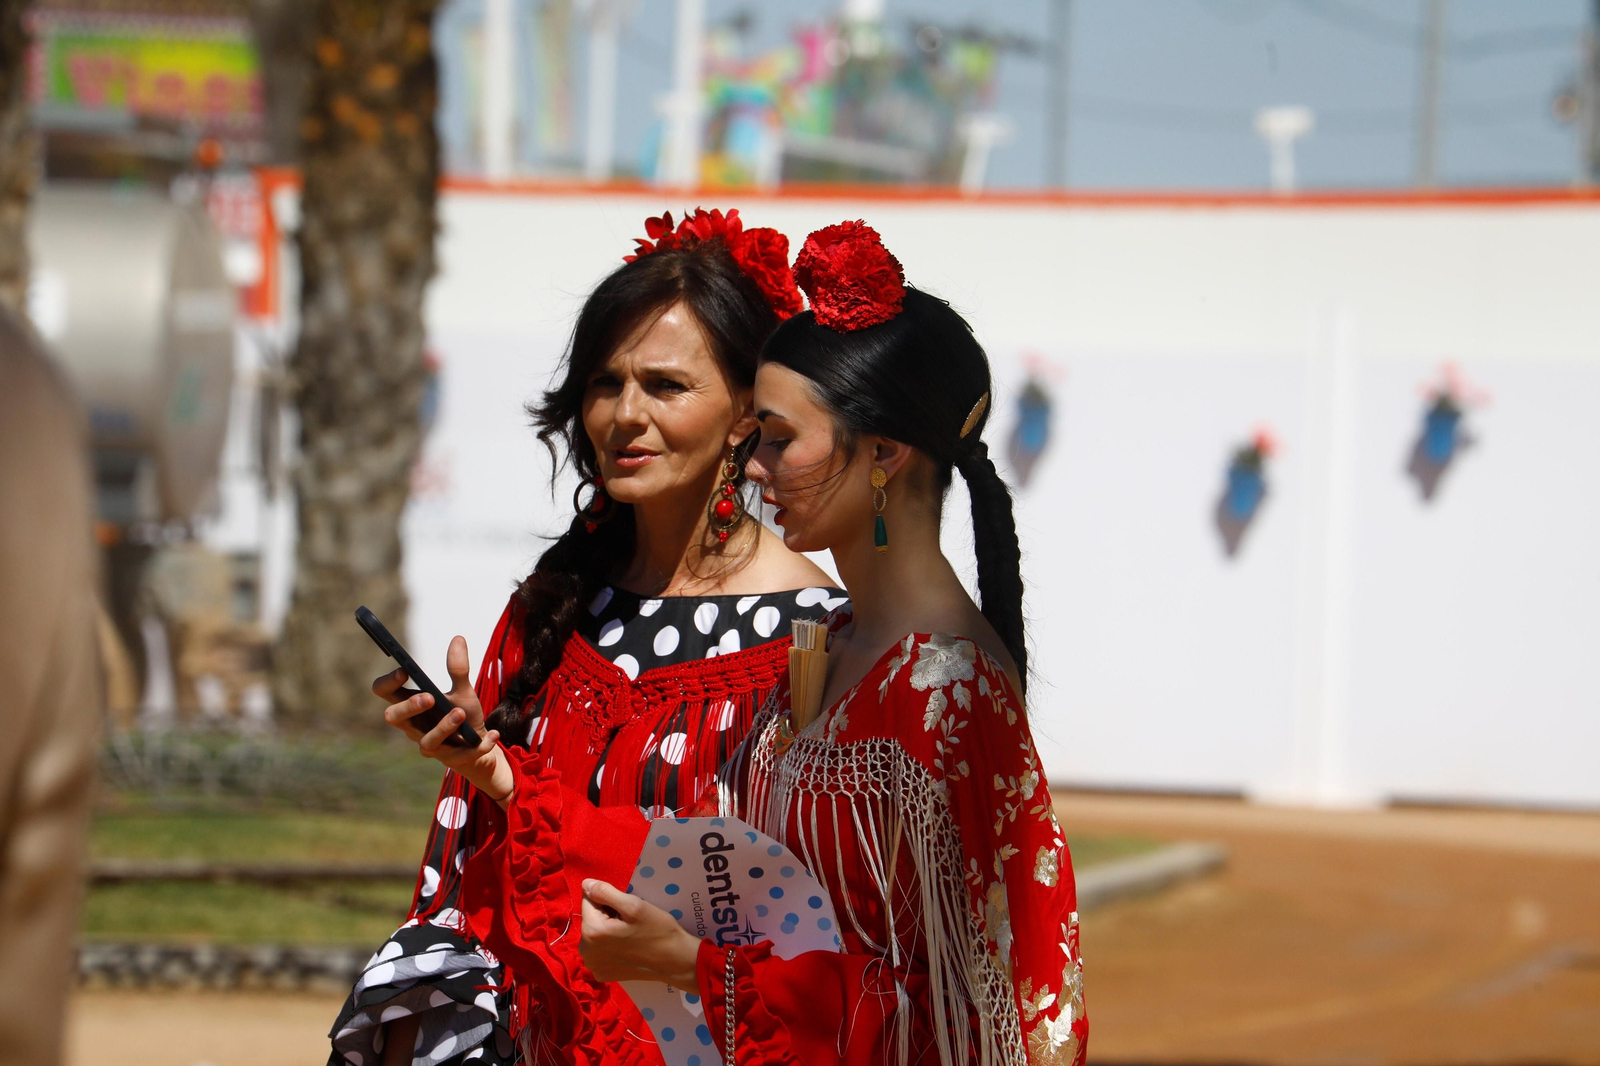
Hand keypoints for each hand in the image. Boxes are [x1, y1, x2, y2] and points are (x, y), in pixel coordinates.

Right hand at [374, 635, 514, 804]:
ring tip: (460, 713)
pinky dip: (479, 745)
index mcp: (412, 706)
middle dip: (408, 707)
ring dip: (444, 727)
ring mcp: (431, 746)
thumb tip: (458, 638)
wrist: (479, 745)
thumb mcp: (462, 690)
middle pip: (393, 718)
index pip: (385, 693)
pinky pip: (462, 756)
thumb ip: (458, 668)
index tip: (404, 670)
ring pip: (427, 741)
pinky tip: (493, 734)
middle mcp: (414, 727)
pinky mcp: (452, 760)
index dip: (387, 682)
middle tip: (428, 696)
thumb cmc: (462, 715)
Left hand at [579, 879, 702, 991]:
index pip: (588, 900)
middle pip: (590, 918)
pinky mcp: (601, 974)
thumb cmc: (657, 930)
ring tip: (629, 934)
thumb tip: (585, 883)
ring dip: (607, 929)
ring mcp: (593, 966)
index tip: (625, 907)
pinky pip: (599, 950)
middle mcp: (586, 951)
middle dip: (606, 914)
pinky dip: (609, 946)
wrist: (675, 961)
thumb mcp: (634, 905)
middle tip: (630, 921)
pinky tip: (626, 948)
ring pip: (594, 934)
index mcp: (592, 931)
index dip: (607, 898)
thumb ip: (605, 892)